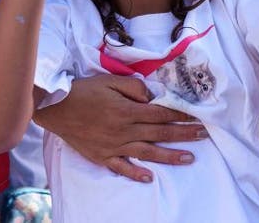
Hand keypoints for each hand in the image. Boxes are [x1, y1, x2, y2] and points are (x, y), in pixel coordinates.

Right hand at [32, 74, 205, 182]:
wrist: (55, 108)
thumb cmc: (82, 91)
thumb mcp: (109, 80)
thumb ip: (133, 87)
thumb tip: (152, 97)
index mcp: (126, 110)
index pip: (160, 113)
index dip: (180, 114)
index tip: (197, 116)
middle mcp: (123, 130)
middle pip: (159, 133)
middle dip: (183, 134)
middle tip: (203, 135)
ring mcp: (113, 146)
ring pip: (146, 153)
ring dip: (169, 156)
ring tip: (189, 158)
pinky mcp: (102, 156)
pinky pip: (121, 167)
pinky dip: (135, 174)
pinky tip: (149, 178)